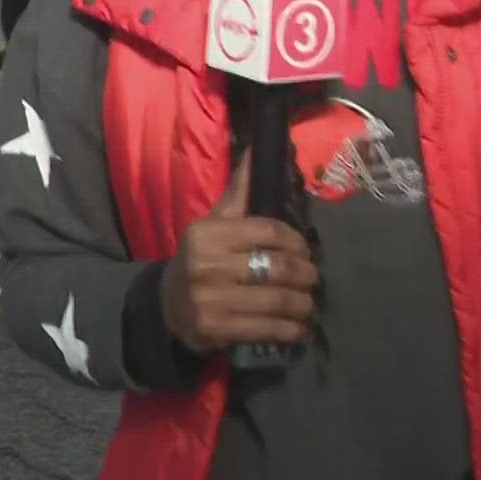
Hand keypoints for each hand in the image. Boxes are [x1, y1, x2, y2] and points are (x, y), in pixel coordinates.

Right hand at [159, 152, 319, 355]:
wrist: (167, 304)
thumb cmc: (201, 257)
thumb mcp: (215, 221)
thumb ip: (240, 191)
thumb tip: (257, 150)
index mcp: (208, 234)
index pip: (267, 231)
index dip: (295, 241)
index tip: (305, 250)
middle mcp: (206, 265)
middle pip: (275, 267)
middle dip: (304, 274)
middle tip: (313, 278)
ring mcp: (209, 299)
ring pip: (274, 300)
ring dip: (301, 303)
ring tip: (309, 304)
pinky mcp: (213, 329)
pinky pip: (263, 329)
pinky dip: (288, 329)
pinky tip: (298, 328)